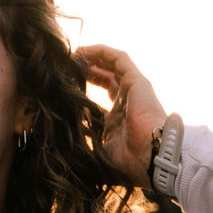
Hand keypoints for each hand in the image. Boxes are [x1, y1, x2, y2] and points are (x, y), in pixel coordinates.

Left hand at [74, 45, 167, 190]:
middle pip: (106, 79)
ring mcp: (133, 91)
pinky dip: (101, 52)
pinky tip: (83, 51)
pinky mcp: (137, 81)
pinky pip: (119, 58)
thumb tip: (61, 144)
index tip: (63, 88)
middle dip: (86, 71)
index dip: (82, 92)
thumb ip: (84, 144)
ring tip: (72, 55)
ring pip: (111, 66)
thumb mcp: (98, 152)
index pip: (99, 101)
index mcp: (118, 122)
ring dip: (91, 58)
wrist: (151, 157)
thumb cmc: (128, 161)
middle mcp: (127, 103)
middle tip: (66, 68)